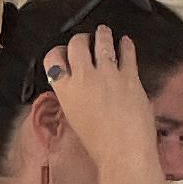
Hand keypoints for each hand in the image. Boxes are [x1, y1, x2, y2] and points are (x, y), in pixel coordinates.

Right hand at [40, 27, 162, 180]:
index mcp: (65, 90)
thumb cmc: (99, 144)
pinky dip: (126, 45)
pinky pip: (127, 52)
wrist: (123, 151)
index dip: (58, 52)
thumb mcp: (75, 118)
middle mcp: (84, 77)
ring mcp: (108, 74)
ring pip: (102, 42)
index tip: (64, 52)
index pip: (53, 59)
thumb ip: (74, 97)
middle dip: (80, 39)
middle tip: (84, 40)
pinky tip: (126, 42)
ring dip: (102, 35)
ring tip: (103, 32)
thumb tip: (80, 89)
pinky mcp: (130, 75)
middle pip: (77, 44)